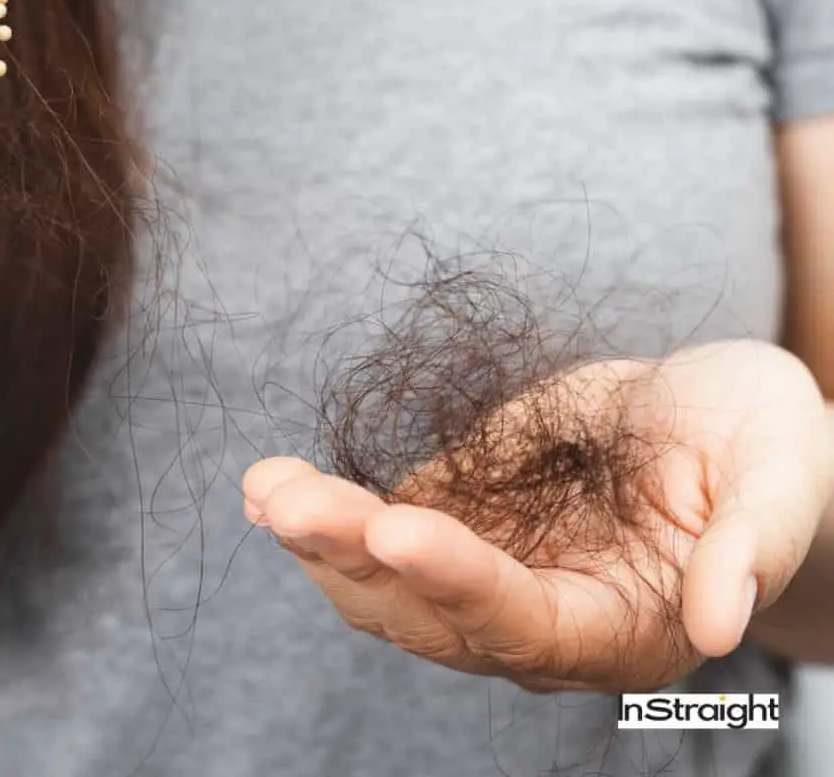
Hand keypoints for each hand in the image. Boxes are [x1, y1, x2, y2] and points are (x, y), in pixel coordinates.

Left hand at [242, 340, 832, 691]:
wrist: (718, 419)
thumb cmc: (764, 448)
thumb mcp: (780, 478)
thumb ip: (754, 545)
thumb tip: (722, 624)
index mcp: (620, 624)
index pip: (526, 622)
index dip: (461, 583)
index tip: (396, 529)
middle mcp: (539, 613)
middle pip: (430, 613)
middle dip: (353, 558)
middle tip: (286, 503)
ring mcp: (489, 565)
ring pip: (387, 581)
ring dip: (321, 537)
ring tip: (264, 487)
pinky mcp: (461, 513)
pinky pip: (381, 527)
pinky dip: (328, 510)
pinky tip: (275, 482)